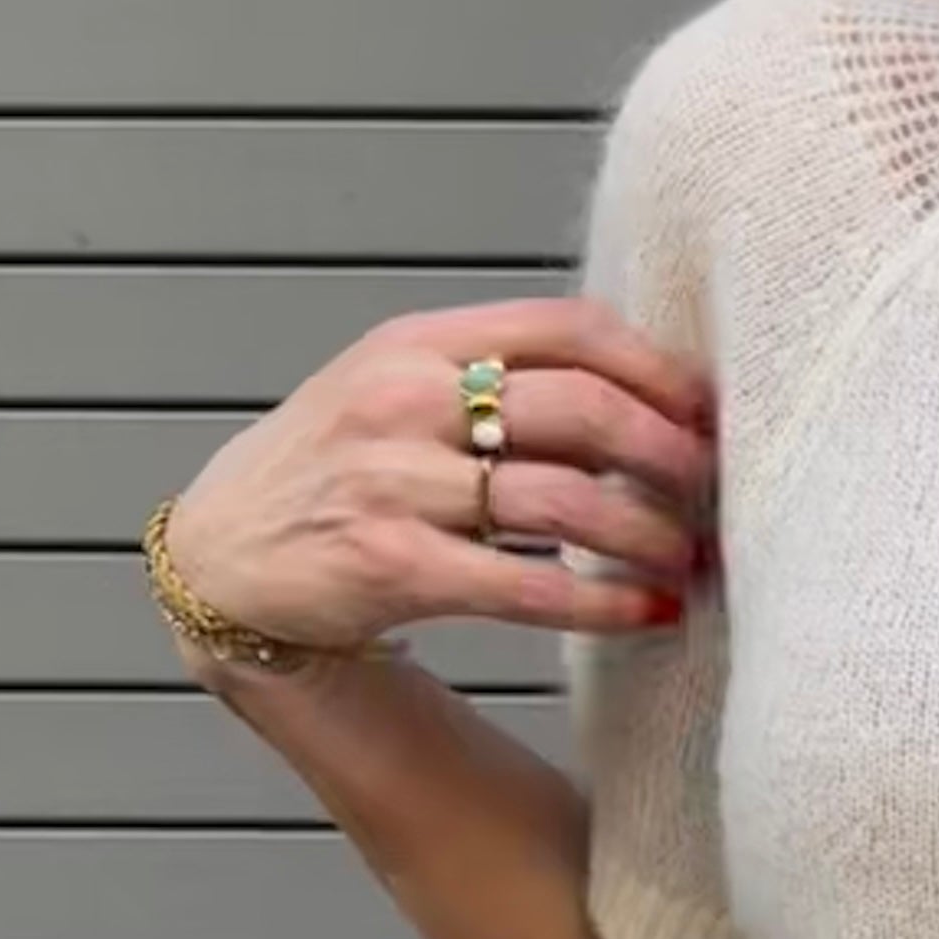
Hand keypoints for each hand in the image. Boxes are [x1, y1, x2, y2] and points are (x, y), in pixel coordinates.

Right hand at [153, 294, 719, 665]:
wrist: (223, 559)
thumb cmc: (329, 474)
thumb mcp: (395, 392)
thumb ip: (493, 378)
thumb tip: (634, 395)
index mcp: (418, 342)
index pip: (568, 327)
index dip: (657, 369)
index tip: (709, 412)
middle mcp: (405, 400)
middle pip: (582, 408)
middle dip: (671, 455)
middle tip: (716, 493)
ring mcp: (394, 483)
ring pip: (565, 499)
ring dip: (650, 534)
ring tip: (693, 559)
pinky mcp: (392, 566)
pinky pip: (527, 582)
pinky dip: (603, 601)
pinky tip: (649, 612)